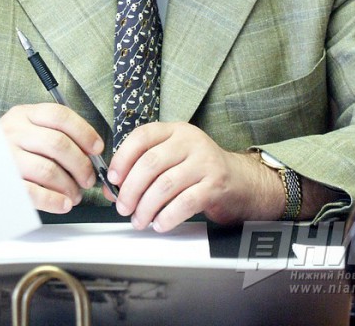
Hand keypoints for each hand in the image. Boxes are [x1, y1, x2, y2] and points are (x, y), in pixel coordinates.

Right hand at [0, 103, 104, 213]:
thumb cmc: (11, 146)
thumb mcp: (28, 128)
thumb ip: (55, 132)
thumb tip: (90, 151)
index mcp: (25, 115)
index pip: (60, 116)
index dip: (84, 132)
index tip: (96, 148)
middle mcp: (14, 132)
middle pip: (58, 143)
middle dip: (81, 164)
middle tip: (88, 178)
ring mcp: (7, 157)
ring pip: (48, 169)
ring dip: (69, 185)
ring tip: (76, 194)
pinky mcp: (3, 182)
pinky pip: (34, 192)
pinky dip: (54, 200)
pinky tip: (63, 203)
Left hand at [105, 122, 284, 231]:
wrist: (242, 182)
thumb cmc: (200, 171)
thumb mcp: (173, 159)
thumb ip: (144, 169)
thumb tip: (112, 189)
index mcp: (176, 131)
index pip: (142, 136)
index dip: (123, 158)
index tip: (112, 178)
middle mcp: (190, 141)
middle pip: (150, 163)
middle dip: (131, 189)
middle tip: (123, 207)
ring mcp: (205, 162)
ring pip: (165, 185)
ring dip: (146, 207)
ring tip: (139, 219)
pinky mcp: (215, 185)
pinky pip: (185, 202)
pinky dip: (167, 216)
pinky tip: (160, 223)